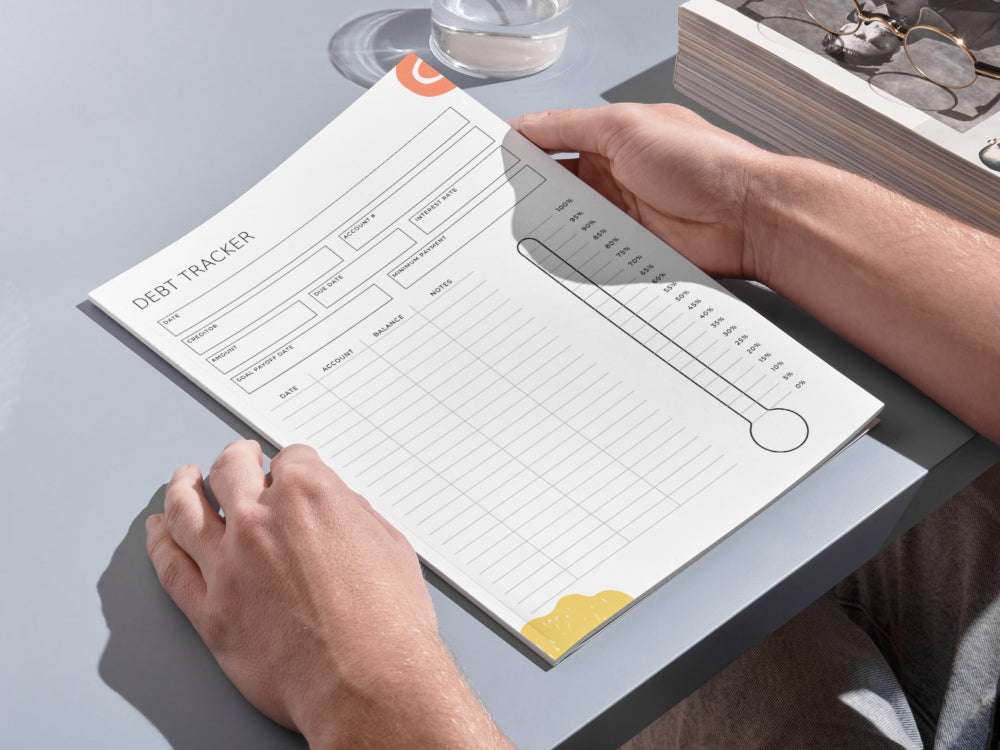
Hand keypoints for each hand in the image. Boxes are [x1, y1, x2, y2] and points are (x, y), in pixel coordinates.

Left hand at [146, 440, 509, 748]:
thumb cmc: (388, 622)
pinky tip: (159, 533)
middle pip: (229, 471)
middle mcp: (259, 521)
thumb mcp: (389, 546)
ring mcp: (227, 565)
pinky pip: (170, 566)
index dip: (294, 463)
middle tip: (236, 459)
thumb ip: (355, 517)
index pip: (291, 459)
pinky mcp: (209, 610)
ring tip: (183, 480)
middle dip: (235, 459)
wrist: (368, 683)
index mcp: (307, 495)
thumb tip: (340, 511)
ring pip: (186, 510)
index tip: (291, 470)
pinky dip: (159, 543)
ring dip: (182, 488)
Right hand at [511, 104, 774, 280]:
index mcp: (608, 138)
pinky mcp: (629, 247)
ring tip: (517, 234)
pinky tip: (555, 257)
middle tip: (495, 206)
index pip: (551, 140)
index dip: (520, 150)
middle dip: (527, 194)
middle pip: (554, 186)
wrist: (746, 217)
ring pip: (568, 222)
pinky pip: (589, 251)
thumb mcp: (625, 128)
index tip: (488, 163)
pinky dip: (573, 255)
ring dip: (549, 227)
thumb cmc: (703, 162)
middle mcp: (611, 176)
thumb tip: (527, 125)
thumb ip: (570, 127)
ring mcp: (620, 214)